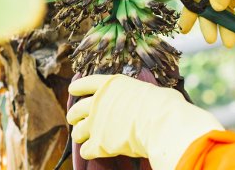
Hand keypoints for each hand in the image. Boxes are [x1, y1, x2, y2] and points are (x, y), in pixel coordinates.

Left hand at [67, 74, 222, 169]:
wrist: (160, 122)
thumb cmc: (162, 104)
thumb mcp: (147, 90)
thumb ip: (137, 94)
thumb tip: (150, 98)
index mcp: (110, 85)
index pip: (86, 83)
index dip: (78, 87)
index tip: (72, 90)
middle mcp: (98, 102)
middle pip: (77, 109)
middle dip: (74, 115)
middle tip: (75, 119)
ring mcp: (96, 123)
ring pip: (77, 131)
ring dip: (79, 134)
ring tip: (81, 137)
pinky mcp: (99, 144)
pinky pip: (86, 150)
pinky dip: (88, 151)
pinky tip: (92, 152)